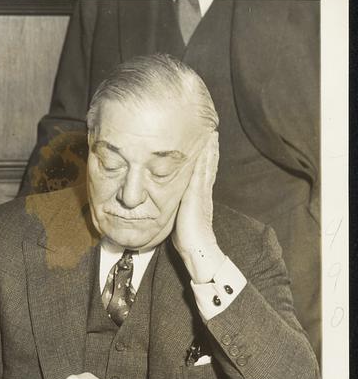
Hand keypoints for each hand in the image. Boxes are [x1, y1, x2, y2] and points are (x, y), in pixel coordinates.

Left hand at [171, 131, 224, 282]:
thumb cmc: (187, 237)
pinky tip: (205, 146)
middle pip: (208, 164)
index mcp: (199, 196)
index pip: (202, 171)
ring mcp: (202, 192)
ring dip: (209, 149)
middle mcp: (203, 191)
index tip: (206, 141)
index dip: (205, 156)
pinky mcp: (198, 194)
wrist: (197, 249)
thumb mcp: (180, 217)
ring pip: (207, 165)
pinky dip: (205, 158)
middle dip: (209, 147)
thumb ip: (177, 207)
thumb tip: (166, 202)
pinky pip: (202, 172)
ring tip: (211, 133)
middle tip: (211, 130)